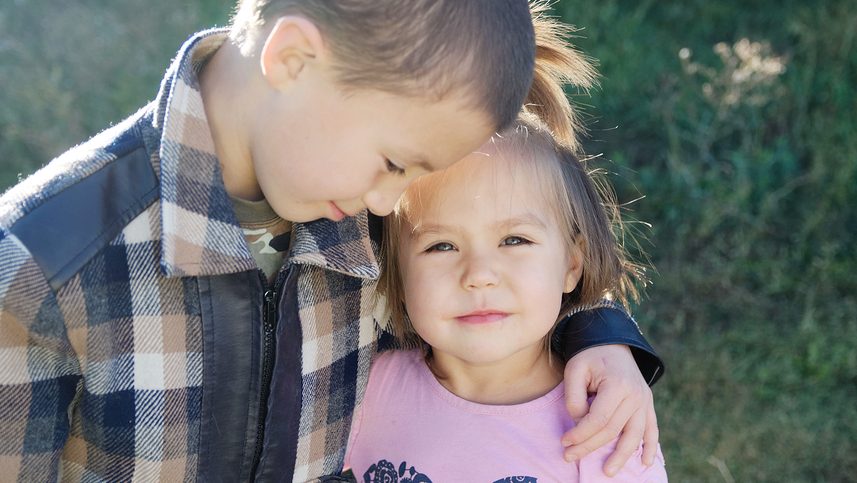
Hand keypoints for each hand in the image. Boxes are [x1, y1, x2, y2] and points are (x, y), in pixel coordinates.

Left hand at [560, 344, 658, 476]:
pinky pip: (652, 429)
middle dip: (590, 447)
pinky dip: (650, 447)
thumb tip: (579, 422)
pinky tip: (645, 462)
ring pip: (634, 435)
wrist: (613, 343)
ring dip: (622, 456)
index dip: (581, 434)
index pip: (598, 419)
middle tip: (570, 457)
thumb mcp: (575, 369)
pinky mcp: (648, 404)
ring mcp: (645, 400)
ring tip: (608, 472)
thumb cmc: (590, 356)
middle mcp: (636, 395)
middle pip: (613, 430)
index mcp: (618, 385)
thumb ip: (574, 397)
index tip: (565, 441)